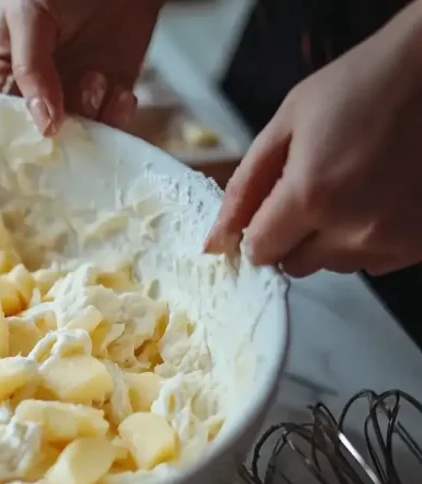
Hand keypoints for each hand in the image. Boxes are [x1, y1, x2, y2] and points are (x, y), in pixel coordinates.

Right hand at [0, 0, 162, 135]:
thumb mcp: (28, 15)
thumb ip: (30, 67)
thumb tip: (43, 122)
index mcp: (5, 68)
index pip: (3, 113)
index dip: (17, 129)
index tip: (34, 135)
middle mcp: (40, 85)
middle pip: (42, 128)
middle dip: (59, 131)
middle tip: (70, 123)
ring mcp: (76, 88)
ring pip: (79, 129)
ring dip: (91, 117)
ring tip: (96, 78)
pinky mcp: (113, 87)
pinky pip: (113, 118)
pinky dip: (119, 114)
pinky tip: (121, 93)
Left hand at [204, 3, 421, 277]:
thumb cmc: (359, 85)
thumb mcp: (287, 124)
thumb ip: (244, 188)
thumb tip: (214, 242)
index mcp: (310, 195)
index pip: (260, 252)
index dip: (257, 231)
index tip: (268, 207)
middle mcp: (353, 228)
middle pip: (294, 264)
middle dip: (292, 234)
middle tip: (313, 187)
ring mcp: (392, 238)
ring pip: (333, 265)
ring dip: (330, 238)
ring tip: (350, 187)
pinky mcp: (419, 243)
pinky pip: (372, 261)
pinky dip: (366, 238)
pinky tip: (377, 197)